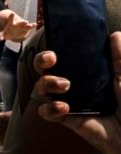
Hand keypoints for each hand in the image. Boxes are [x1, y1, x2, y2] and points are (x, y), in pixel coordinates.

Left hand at [0, 12, 34, 41]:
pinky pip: (30, 26)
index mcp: (11, 23)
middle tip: (25, 22)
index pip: (10, 19)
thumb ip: (1, 36)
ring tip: (30, 25)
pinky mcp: (26, 28)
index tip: (12, 14)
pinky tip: (35, 24)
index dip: (11, 17)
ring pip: (26, 24)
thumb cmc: (8, 32)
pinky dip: (32, 25)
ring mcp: (22, 25)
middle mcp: (17, 23)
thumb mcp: (4, 34)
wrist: (14, 32)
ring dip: (28, 25)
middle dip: (23, 22)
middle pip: (20, 22)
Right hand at [36, 32, 120, 153]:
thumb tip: (114, 35)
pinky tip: (64, 107)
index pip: (63, 58)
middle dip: (41, 61)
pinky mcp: (66, 119)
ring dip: (47, 83)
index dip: (54, 50)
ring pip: (41, 88)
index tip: (56, 48)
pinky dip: (50, 108)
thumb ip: (119, 58)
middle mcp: (71, 85)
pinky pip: (46, 112)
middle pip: (44, 69)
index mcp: (84, 73)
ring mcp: (66, 101)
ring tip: (65, 85)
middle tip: (51, 60)